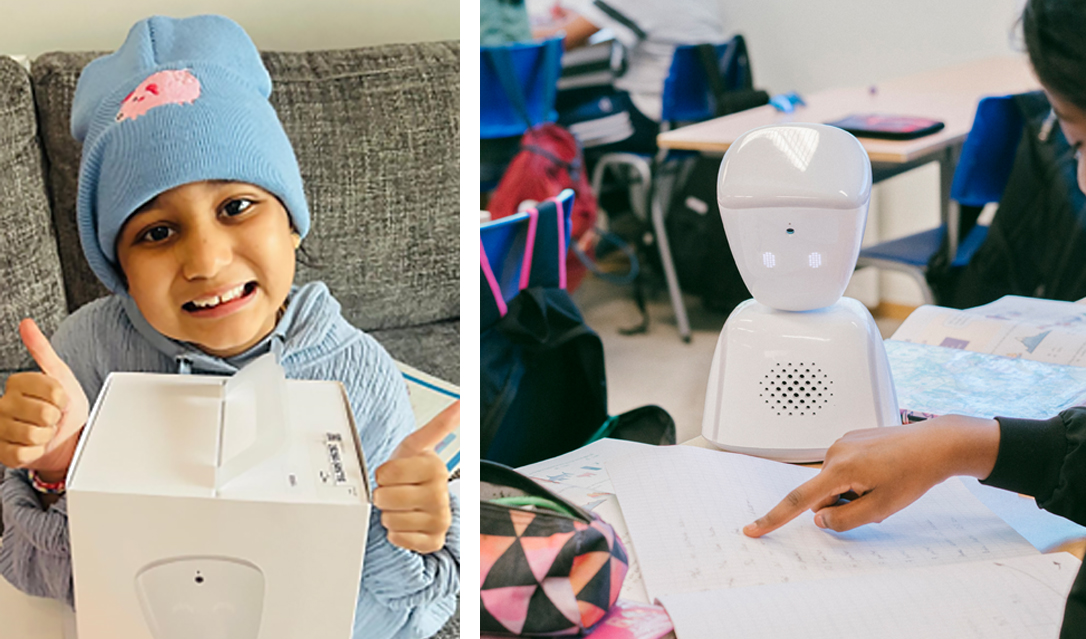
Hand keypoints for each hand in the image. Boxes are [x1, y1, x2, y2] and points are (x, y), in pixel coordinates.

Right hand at [0, 319, 88, 478]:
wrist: (65, 439)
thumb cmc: (64, 407)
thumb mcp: (60, 376)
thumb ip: (42, 350)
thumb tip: (26, 323)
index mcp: (17, 382)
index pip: (53, 391)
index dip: (63, 399)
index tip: (60, 400)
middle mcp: (2, 403)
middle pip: (44, 414)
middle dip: (55, 419)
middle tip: (51, 418)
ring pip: (34, 434)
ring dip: (46, 436)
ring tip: (43, 431)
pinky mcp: (0, 451)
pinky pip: (24, 453)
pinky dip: (36, 452)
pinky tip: (34, 445)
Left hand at [373, 401, 458, 553]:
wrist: (418, 499)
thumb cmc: (412, 471)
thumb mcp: (417, 444)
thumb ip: (439, 424)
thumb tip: (461, 403)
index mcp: (436, 468)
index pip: (386, 473)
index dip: (382, 474)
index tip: (392, 473)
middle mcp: (441, 494)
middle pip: (386, 499)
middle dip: (383, 495)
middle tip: (394, 490)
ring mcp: (440, 520)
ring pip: (391, 521)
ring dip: (389, 515)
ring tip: (400, 506)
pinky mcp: (433, 541)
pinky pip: (400, 540)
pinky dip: (396, 534)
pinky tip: (406, 523)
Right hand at [742, 415, 1000, 536]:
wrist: (936, 444)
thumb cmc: (914, 473)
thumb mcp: (881, 508)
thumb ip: (844, 520)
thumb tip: (820, 520)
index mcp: (839, 469)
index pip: (799, 500)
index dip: (773, 518)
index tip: (752, 529)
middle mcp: (834, 452)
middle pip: (822, 495)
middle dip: (842, 505)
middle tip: (877, 500)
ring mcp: (842, 443)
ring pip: (834, 483)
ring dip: (852, 492)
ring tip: (884, 484)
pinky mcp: (852, 439)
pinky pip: (844, 468)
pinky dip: (858, 478)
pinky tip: (884, 472)